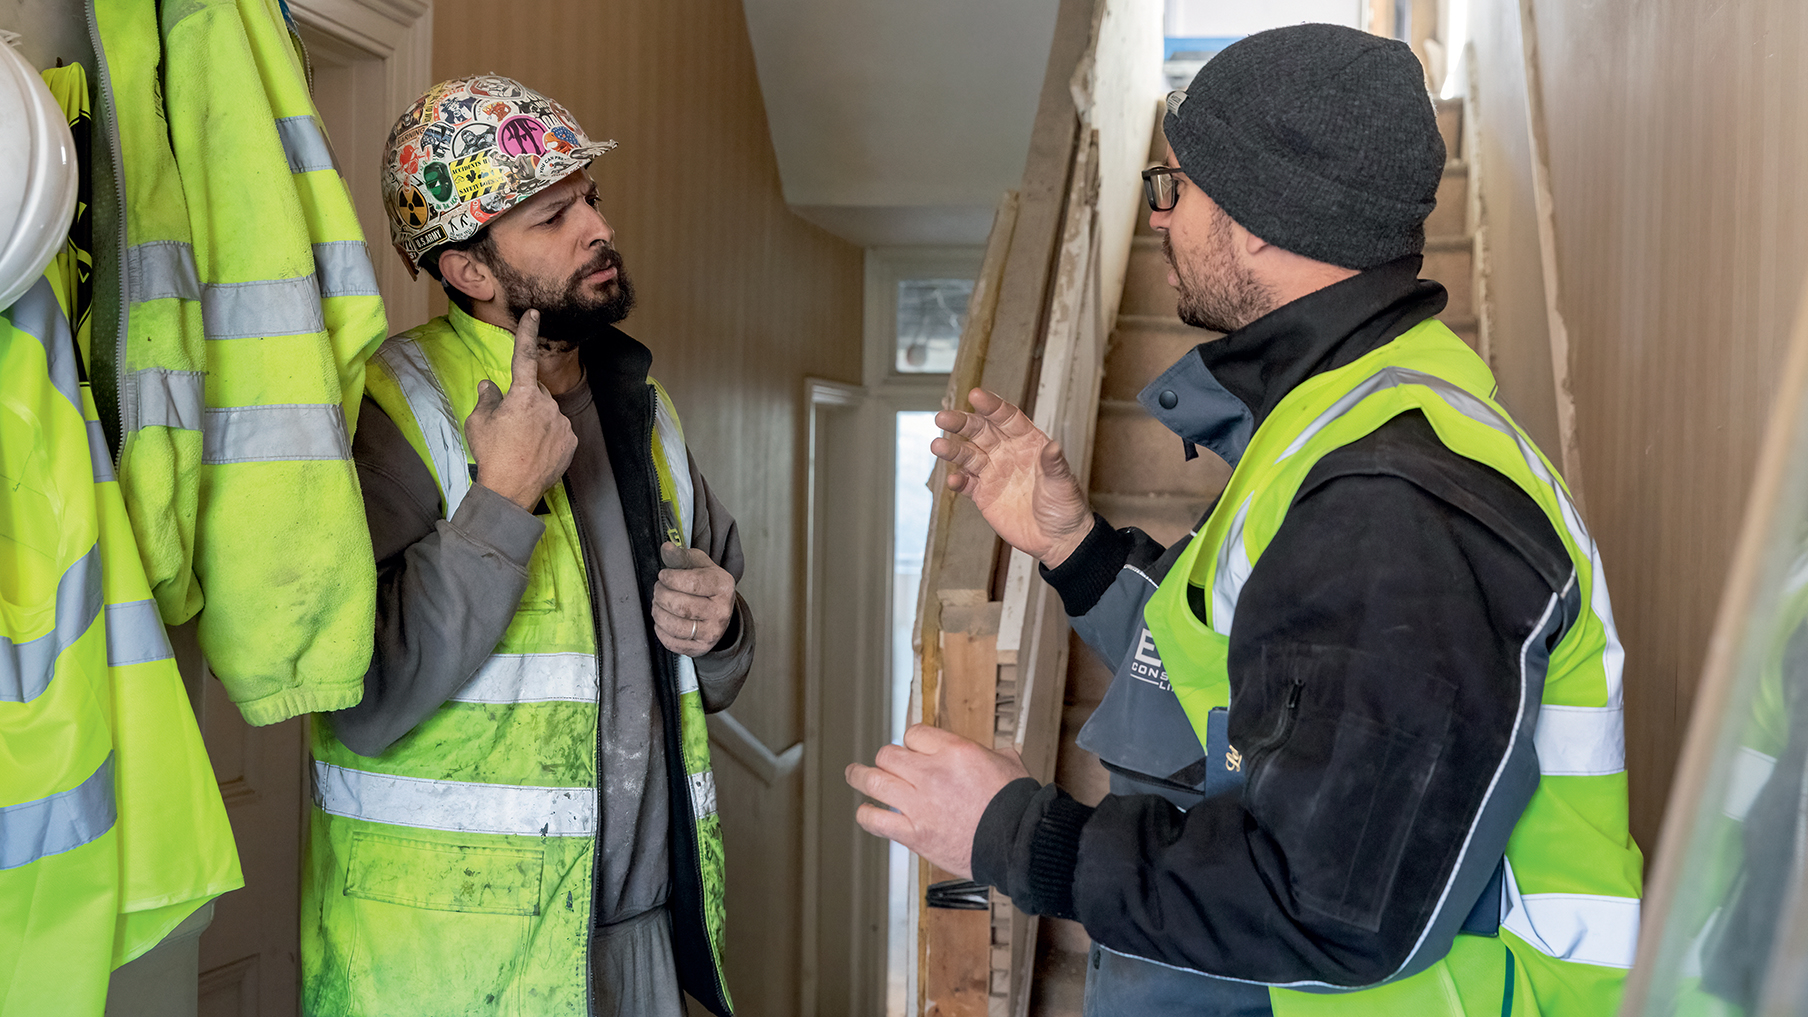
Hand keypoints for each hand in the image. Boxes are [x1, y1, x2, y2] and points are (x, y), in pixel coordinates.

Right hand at [465, 309, 577, 509]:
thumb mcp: (477, 422)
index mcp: (523, 395)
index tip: (534, 313)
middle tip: (509, 425)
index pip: (525, 356)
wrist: (510, 491)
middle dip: (525, 402)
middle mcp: (548, 405)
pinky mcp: (572, 442)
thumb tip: (489, 385)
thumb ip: (486, 398)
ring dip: (538, 421)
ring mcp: (562, 424)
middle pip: (537, 393)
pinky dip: (549, 437)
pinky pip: (559, 431)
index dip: (528, 332)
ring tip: (521, 443)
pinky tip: (535, 452)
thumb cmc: (490, 454)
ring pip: (549, 413)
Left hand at [652, 542, 735, 655]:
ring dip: (658, 612)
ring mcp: (712, 633)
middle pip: (680, 606)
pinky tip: (663, 620)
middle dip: (661, 595)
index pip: (692, 583)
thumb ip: (682, 556)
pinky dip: (661, 630)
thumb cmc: (707, 584)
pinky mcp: (701, 648)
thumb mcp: (699, 565)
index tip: (664, 575)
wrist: (720, 609)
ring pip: (674, 625)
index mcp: (723, 587)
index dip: (670, 578)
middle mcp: (722, 612)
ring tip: (658, 603)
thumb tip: (666, 548)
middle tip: (658, 589)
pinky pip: (672, 642)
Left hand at [844, 724, 1030, 878]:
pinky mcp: (915, 834)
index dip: (912, 742)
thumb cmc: (1019, 807)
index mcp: (955, 751)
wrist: (1019, 843)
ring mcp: (920, 804)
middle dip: (887, 759)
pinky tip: (866, 812)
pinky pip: (876, 820)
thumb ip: (990, 755)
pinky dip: (867, 814)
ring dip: (860, 776)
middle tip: (884, 764)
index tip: (913, 751)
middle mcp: (932, 773)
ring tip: (855, 775)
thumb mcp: (1008, 764)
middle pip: (889, 754)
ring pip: (873, 780)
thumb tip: (990, 755)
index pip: (914, 734)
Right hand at [932, 388, 1093, 567]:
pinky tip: (953, 481)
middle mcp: (1007, 452)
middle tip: (943, 418)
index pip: (1006, 418)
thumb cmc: (1065, 507)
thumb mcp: (1063, 484)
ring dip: (952, 450)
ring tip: (938, 446)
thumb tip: (1053, 446)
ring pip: (968, 454)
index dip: (991, 406)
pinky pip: (967, 483)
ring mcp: (994, 472)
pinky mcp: (984, 494)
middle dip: (961, 423)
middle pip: (980, 431)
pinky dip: (958, 481)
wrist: (1057, 539)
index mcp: (1028, 442)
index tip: (975, 396)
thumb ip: (1055, 465)